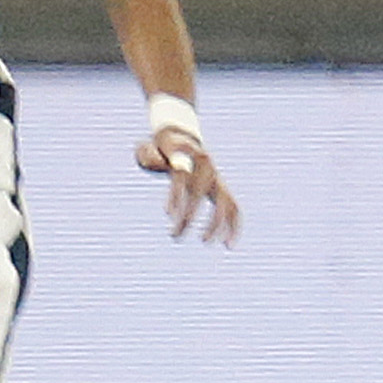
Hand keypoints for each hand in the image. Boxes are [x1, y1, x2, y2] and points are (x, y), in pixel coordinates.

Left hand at [135, 128, 240, 244]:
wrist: (182, 137)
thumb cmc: (161, 146)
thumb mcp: (148, 147)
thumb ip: (148, 154)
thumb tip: (159, 163)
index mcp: (186, 159)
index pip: (182, 177)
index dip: (176, 195)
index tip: (167, 213)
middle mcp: (206, 170)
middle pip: (199, 195)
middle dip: (188, 216)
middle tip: (173, 235)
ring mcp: (217, 180)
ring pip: (223, 203)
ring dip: (215, 224)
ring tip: (204, 242)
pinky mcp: (222, 190)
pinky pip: (234, 209)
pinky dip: (234, 226)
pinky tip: (228, 244)